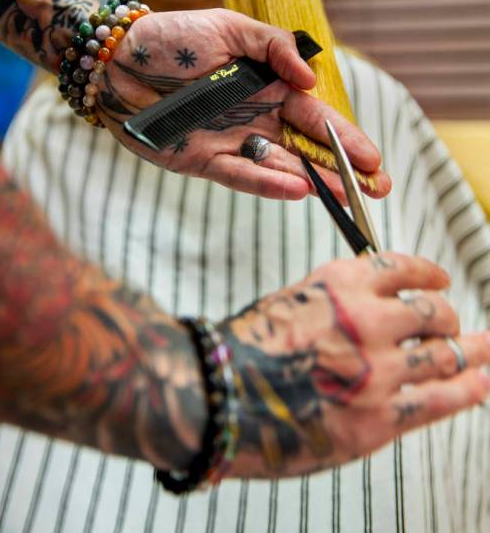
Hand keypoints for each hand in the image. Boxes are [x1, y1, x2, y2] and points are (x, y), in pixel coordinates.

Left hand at [97, 8, 390, 199]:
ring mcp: (230, 142)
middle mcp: (255, 119)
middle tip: (377, 190)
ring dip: (312, 182)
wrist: (116, 58)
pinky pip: (240, 175)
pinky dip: (267, 183)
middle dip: (343, 170)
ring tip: (344, 195)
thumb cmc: (171, 36)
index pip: (316, 117)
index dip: (346, 138)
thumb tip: (312, 78)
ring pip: (279, 167)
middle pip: (306, 150)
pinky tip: (297, 189)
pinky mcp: (202, 161)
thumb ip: (274, 47)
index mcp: (268, 88)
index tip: (375, 159)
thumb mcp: (229, 27)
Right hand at [218, 252, 489, 478]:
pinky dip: (469, 389)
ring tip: (479, 350)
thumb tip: (377, 304)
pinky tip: (482, 381)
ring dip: (466, 352)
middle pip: (434, 313)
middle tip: (449, 325)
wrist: (220, 394)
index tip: (441, 280)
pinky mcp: (380, 416)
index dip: (430, 275)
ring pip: (445, 354)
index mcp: (342, 282)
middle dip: (446, 318)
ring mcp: (379, 369)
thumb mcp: (293, 301)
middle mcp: (368, 318)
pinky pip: (440, 399)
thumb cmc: (249, 347)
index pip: (404, 268)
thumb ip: (339, 300)